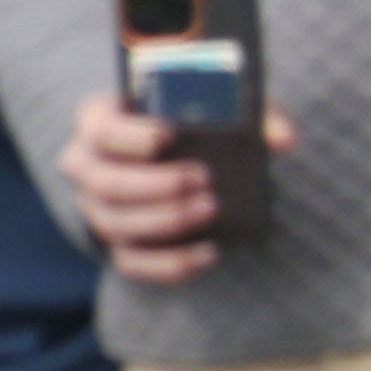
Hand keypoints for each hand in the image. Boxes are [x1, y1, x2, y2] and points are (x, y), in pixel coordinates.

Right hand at [67, 87, 289, 286]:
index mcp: (98, 123)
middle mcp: (87, 168)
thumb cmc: (187, 124)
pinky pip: (132, 263)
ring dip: (164, 221)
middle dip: (154, 184)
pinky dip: (170, 264)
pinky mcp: (115, 244)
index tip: (168, 135)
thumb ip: (252, 115)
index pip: (101, 131)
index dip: (130, 136)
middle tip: (203, 179)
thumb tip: (283, 140)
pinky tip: (208, 253)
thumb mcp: (216, 107)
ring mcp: (97, 210)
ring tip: (210, 209)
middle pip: (105, 183)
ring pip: (116, 224)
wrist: (165, 159)